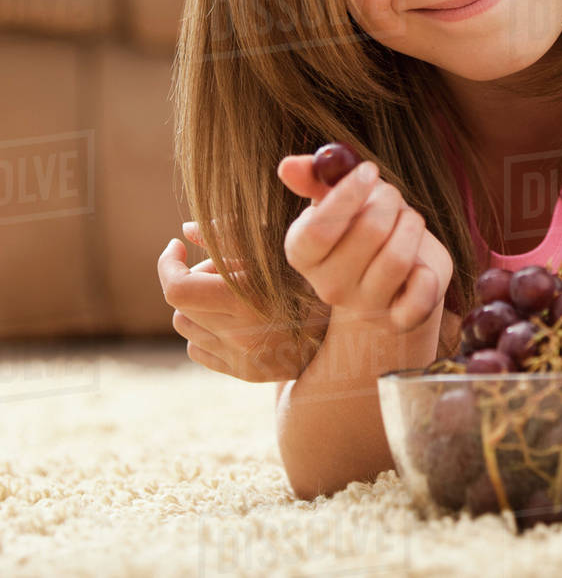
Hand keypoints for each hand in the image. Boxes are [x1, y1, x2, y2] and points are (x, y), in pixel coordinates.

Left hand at [158, 222, 325, 381]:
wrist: (351, 323)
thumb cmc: (316, 272)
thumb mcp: (281, 243)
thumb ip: (231, 234)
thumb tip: (185, 231)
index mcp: (247, 298)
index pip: (178, 289)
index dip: (168, 265)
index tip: (176, 247)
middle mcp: (241, 334)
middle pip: (181, 306)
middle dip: (192, 280)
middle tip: (221, 267)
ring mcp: (242, 358)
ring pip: (187, 329)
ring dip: (198, 306)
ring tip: (230, 292)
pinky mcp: (245, 373)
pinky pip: (200, 350)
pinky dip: (207, 330)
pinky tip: (234, 317)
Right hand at [276, 153, 452, 336]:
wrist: (395, 271)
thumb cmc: (363, 226)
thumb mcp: (339, 197)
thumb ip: (315, 178)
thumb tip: (288, 166)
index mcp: (304, 253)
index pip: (318, 230)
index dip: (347, 194)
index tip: (369, 170)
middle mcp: (329, 286)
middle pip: (369, 232)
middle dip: (389, 201)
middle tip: (391, 196)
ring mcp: (364, 306)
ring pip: (397, 258)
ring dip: (412, 227)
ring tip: (408, 222)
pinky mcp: (400, 320)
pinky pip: (419, 297)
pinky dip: (427, 274)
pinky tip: (420, 266)